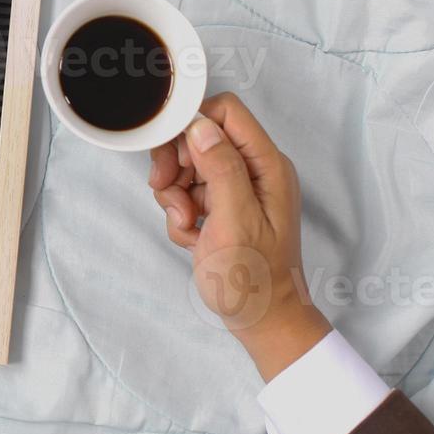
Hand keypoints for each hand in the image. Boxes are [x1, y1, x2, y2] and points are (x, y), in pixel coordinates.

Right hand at [148, 92, 330, 380]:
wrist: (259, 320)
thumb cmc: (252, 276)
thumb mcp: (235, 220)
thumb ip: (221, 169)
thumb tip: (199, 126)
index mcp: (267, 166)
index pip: (226, 113)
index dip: (192, 126)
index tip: (173, 155)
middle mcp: (254, 171)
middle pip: (201, 138)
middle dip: (177, 164)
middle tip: (167, 192)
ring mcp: (237, 190)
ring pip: (189, 167)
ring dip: (175, 195)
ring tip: (187, 225)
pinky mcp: (221, 209)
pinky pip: (188, 194)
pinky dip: (181, 214)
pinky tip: (192, 237)